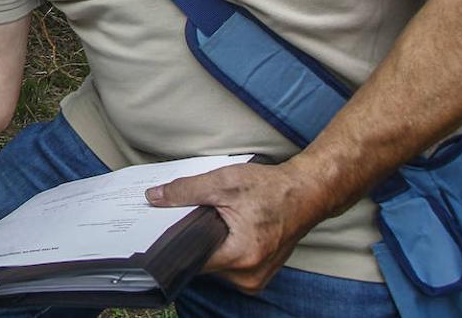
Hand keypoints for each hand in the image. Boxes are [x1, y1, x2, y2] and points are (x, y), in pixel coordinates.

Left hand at [145, 161, 333, 293]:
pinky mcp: (258, 273)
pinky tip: (220, 227)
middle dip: (191, 238)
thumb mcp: (223, 182)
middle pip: (202, 262)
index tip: (158, 227)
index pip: (191, 258)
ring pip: (215, 264)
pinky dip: (221, 246)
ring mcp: (255, 278)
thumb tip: (154, 197)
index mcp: (240, 257)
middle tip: (181, 215)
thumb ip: (185, 191)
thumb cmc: (271, 188)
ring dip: (207, 242)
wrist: (307, 193)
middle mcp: (248, 276)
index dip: (173, 241)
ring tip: (207, 218)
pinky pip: (229, 264)